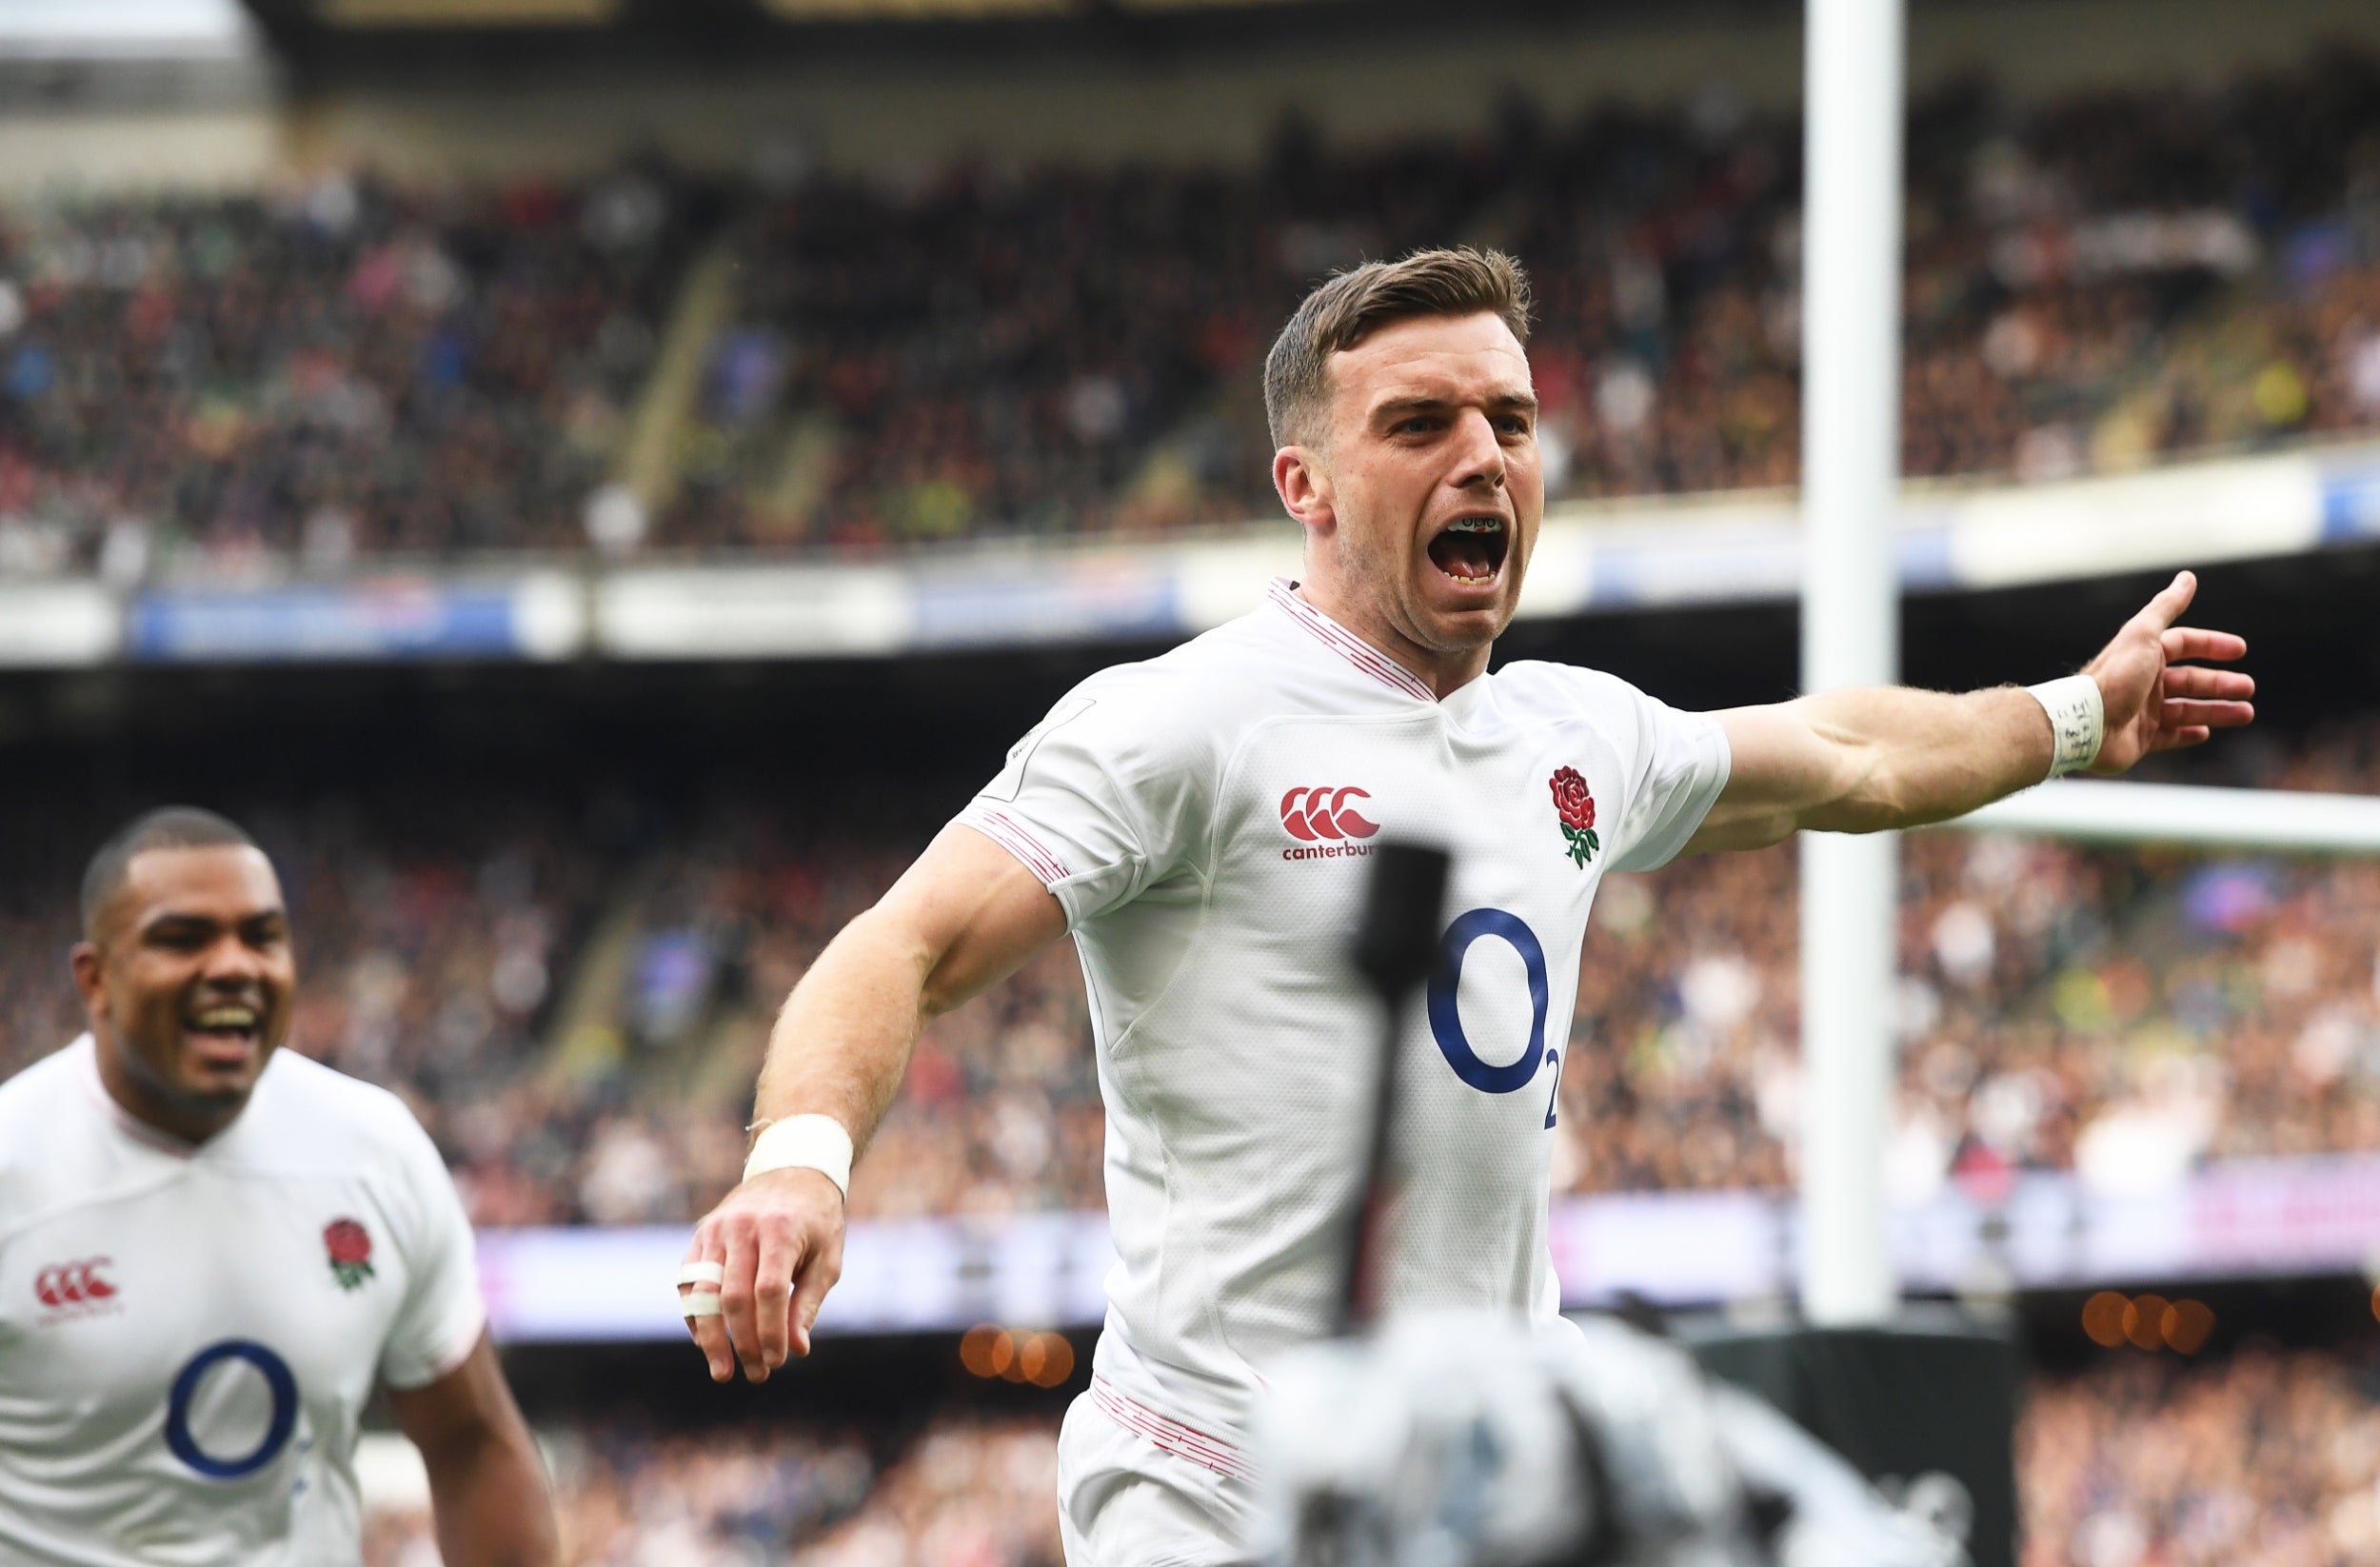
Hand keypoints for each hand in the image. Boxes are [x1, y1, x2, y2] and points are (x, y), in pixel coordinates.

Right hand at [681, 1167, 845, 1382]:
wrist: (792, 1170)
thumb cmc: (816, 1220)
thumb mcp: (827, 1258)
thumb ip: (808, 1302)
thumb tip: (796, 1349)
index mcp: (780, 1229)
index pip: (770, 1291)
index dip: (771, 1331)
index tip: (778, 1361)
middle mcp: (743, 1226)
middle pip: (734, 1296)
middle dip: (743, 1342)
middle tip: (756, 1375)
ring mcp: (716, 1229)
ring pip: (704, 1293)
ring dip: (711, 1338)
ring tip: (722, 1372)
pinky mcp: (701, 1234)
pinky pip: (690, 1282)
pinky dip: (696, 1315)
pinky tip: (707, 1343)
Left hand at [2082, 571, 2254, 773]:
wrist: (2085, 725)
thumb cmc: (2114, 678)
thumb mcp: (2143, 635)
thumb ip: (2165, 607)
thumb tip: (2187, 578)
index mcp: (2144, 655)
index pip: (2184, 644)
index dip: (2212, 644)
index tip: (2240, 650)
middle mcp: (2143, 681)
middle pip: (2190, 679)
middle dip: (2221, 683)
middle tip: (2248, 688)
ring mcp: (2142, 711)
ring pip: (2187, 709)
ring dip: (2217, 710)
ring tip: (2246, 713)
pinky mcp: (2139, 739)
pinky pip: (2169, 736)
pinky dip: (2188, 733)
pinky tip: (2205, 732)